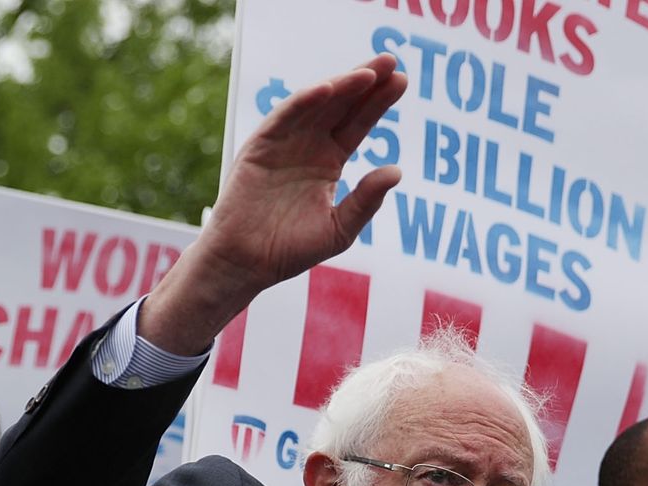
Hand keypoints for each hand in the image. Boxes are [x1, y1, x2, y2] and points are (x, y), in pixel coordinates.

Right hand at [139, 54, 406, 353]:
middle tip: (390, 60)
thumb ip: (366, 201)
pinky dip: (303, 102)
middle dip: (364, 83)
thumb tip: (397, 171)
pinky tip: (327, 89)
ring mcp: (283, 143)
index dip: (378, 102)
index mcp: (328, 161)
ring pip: (315, 105)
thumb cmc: (289, 250)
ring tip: (367, 74)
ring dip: (340, 86)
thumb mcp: (339, 228)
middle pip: (341, 105)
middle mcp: (307, 145)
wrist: (246, 263)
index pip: (358, 122)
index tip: (402, 81)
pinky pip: (283, 118)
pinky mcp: (259, 146)